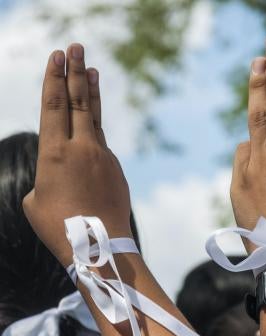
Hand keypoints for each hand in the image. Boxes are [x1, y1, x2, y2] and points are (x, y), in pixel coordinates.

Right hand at [23, 44, 131, 266]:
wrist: (100, 244)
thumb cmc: (59, 226)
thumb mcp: (36, 201)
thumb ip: (47, 175)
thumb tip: (62, 167)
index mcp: (55, 152)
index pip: (53, 105)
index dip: (54, 78)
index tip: (57, 56)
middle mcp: (82, 147)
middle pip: (79, 101)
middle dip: (76, 71)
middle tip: (77, 47)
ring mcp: (103, 155)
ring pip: (96, 117)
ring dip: (93, 92)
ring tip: (93, 70)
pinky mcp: (116, 167)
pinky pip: (103, 145)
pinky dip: (96, 135)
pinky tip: (91, 135)